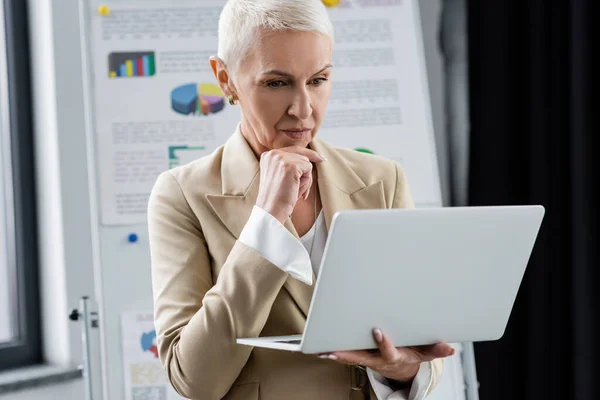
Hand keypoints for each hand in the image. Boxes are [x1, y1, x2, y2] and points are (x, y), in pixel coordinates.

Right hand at [256, 146, 325, 223]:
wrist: (271, 210)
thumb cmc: (276, 197)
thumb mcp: (279, 176)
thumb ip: (288, 164)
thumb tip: (309, 158)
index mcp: (268, 156)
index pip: (292, 149)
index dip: (307, 154)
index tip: (320, 157)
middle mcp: (272, 154)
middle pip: (301, 153)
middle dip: (307, 169)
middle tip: (316, 167)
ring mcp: (281, 159)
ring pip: (306, 161)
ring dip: (305, 178)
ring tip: (294, 189)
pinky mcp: (290, 166)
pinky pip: (308, 168)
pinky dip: (306, 181)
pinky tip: (296, 189)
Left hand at [318, 328, 454, 382]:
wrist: (401, 367)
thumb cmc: (411, 354)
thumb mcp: (424, 353)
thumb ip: (435, 350)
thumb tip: (450, 349)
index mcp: (393, 356)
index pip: (387, 350)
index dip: (383, 342)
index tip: (377, 330)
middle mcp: (377, 359)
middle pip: (360, 357)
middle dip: (347, 353)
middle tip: (333, 349)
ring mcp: (366, 359)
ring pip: (348, 357)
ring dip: (334, 353)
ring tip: (320, 348)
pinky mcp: (359, 356)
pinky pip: (344, 354)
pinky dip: (332, 351)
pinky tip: (319, 346)